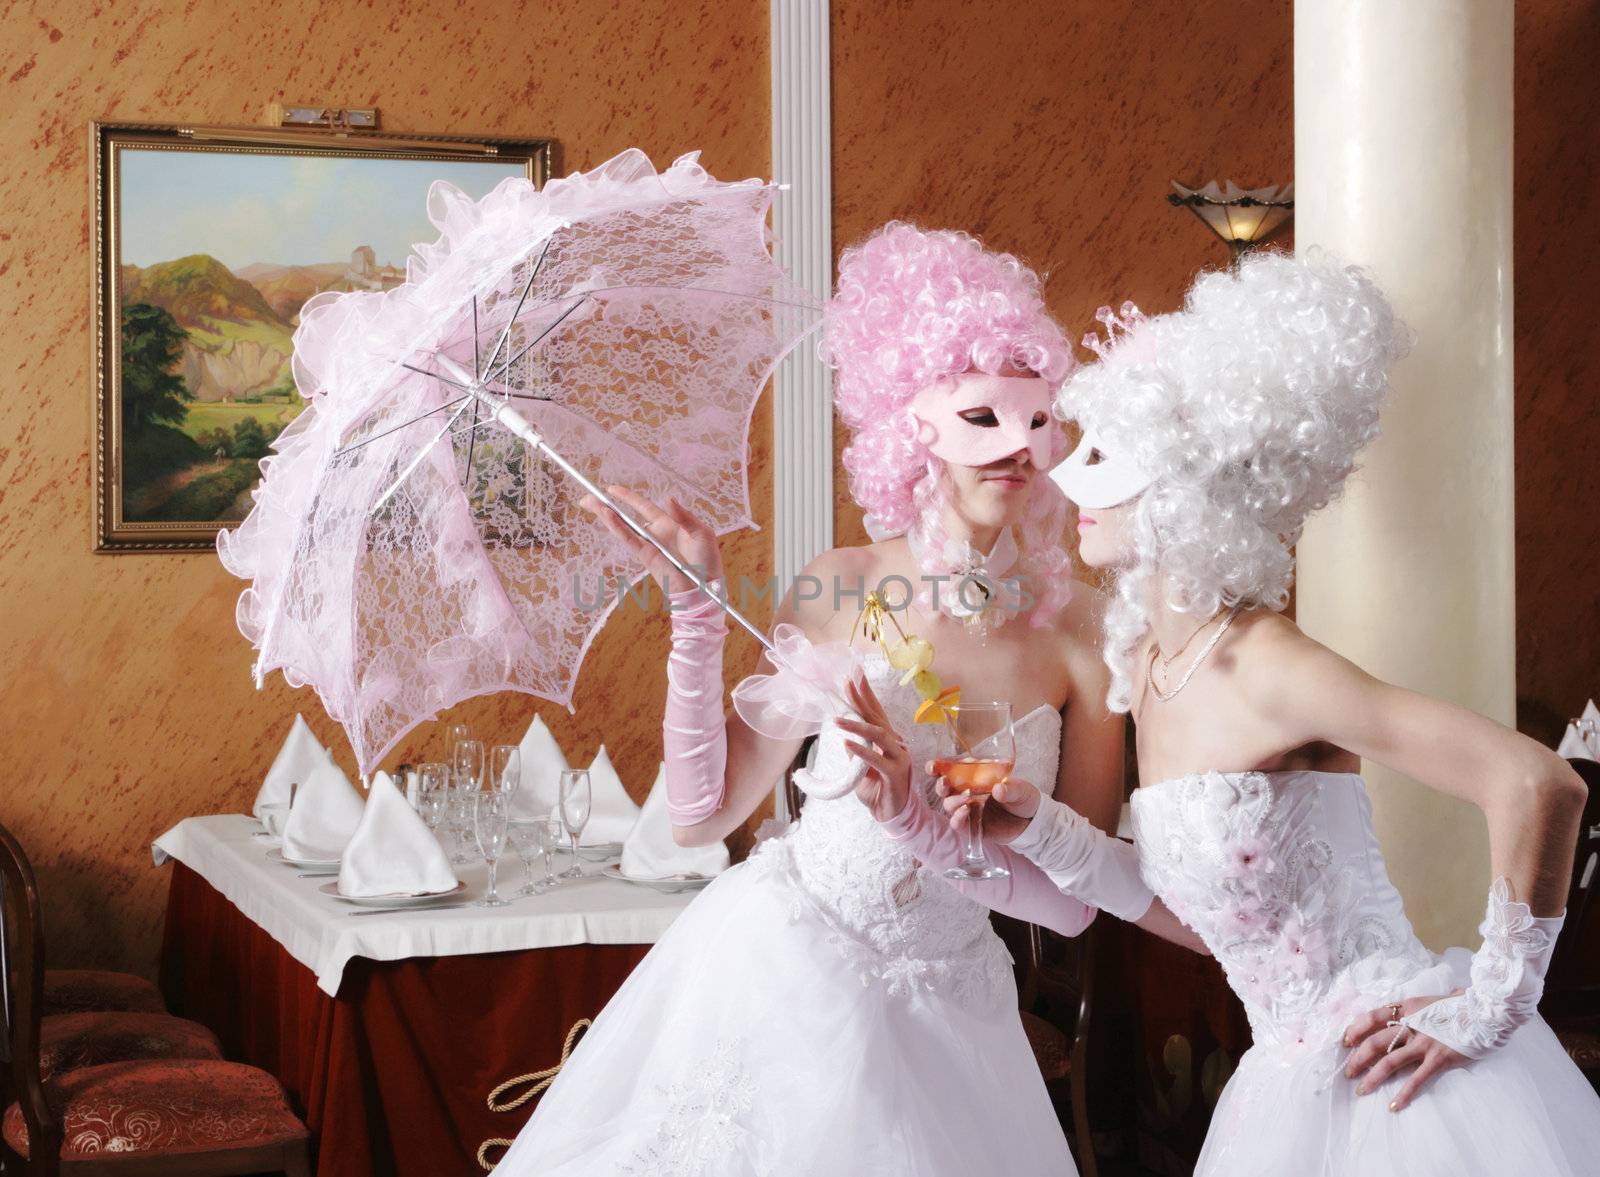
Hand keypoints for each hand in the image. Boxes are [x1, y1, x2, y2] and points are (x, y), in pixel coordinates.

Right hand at [577, 485, 722, 595]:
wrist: (705, 588)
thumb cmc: (707, 561)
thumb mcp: (701, 532)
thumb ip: (685, 516)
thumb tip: (668, 499)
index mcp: (668, 525)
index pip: (643, 507)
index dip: (627, 497)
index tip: (610, 489)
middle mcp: (655, 534)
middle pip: (625, 516)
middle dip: (605, 507)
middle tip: (586, 499)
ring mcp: (648, 545)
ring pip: (622, 526)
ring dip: (605, 514)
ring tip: (589, 503)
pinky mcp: (645, 556)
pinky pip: (629, 539)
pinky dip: (617, 527)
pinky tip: (607, 515)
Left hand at [839, 676, 912, 822]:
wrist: (890, 814)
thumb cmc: (876, 789)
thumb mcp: (860, 768)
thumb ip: (856, 752)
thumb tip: (846, 738)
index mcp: (887, 739)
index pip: (875, 712)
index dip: (866, 694)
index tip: (855, 676)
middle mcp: (895, 743)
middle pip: (877, 717)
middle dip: (861, 699)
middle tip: (848, 682)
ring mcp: (899, 757)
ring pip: (878, 735)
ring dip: (856, 726)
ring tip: (836, 721)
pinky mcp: (896, 773)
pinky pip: (878, 760)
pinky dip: (862, 752)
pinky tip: (848, 744)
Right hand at [938, 772, 1041, 845]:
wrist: (1032, 822)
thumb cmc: (1024, 799)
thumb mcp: (1021, 790)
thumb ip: (1011, 789)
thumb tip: (998, 789)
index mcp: (974, 778)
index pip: (951, 770)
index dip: (938, 767)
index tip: (933, 766)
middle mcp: (967, 792)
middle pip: (944, 788)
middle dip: (940, 785)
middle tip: (945, 782)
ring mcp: (968, 809)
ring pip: (948, 805)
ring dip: (952, 801)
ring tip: (966, 799)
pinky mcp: (972, 826)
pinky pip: (957, 823)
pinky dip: (957, 818)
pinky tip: (966, 811)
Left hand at [1341, 992, 1470, 1111]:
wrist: (1485, 1011)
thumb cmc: (1459, 1005)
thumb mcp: (1430, 1000)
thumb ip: (1414, 1008)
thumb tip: (1404, 1009)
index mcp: (1406, 1008)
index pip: (1372, 1016)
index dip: (1355, 1029)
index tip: (1346, 1041)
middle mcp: (1411, 1024)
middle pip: (1375, 1042)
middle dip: (1358, 1058)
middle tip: (1348, 1072)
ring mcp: (1424, 1042)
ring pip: (1390, 1061)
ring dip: (1372, 1077)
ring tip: (1361, 1090)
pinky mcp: (1438, 1059)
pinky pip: (1417, 1079)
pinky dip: (1404, 1094)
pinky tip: (1393, 1106)